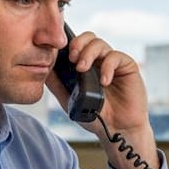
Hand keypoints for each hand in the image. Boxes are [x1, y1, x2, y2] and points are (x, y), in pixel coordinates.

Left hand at [45, 30, 159, 168]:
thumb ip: (56, 84)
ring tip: (82, 69)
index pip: (76, 43)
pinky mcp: (127, 67)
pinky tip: (104, 82)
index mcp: (86, 64)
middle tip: (72, 59)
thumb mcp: (69, 100)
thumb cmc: (95, 116)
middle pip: (88, 37)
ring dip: (88, 54)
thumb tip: (41, 68)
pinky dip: (107, 67)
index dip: (68, 44)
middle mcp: (99, 60)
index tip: (59, 54)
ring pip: (100, 44)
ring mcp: (113, 63)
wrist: (117, 130)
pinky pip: (116, 57)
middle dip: (78, 44)